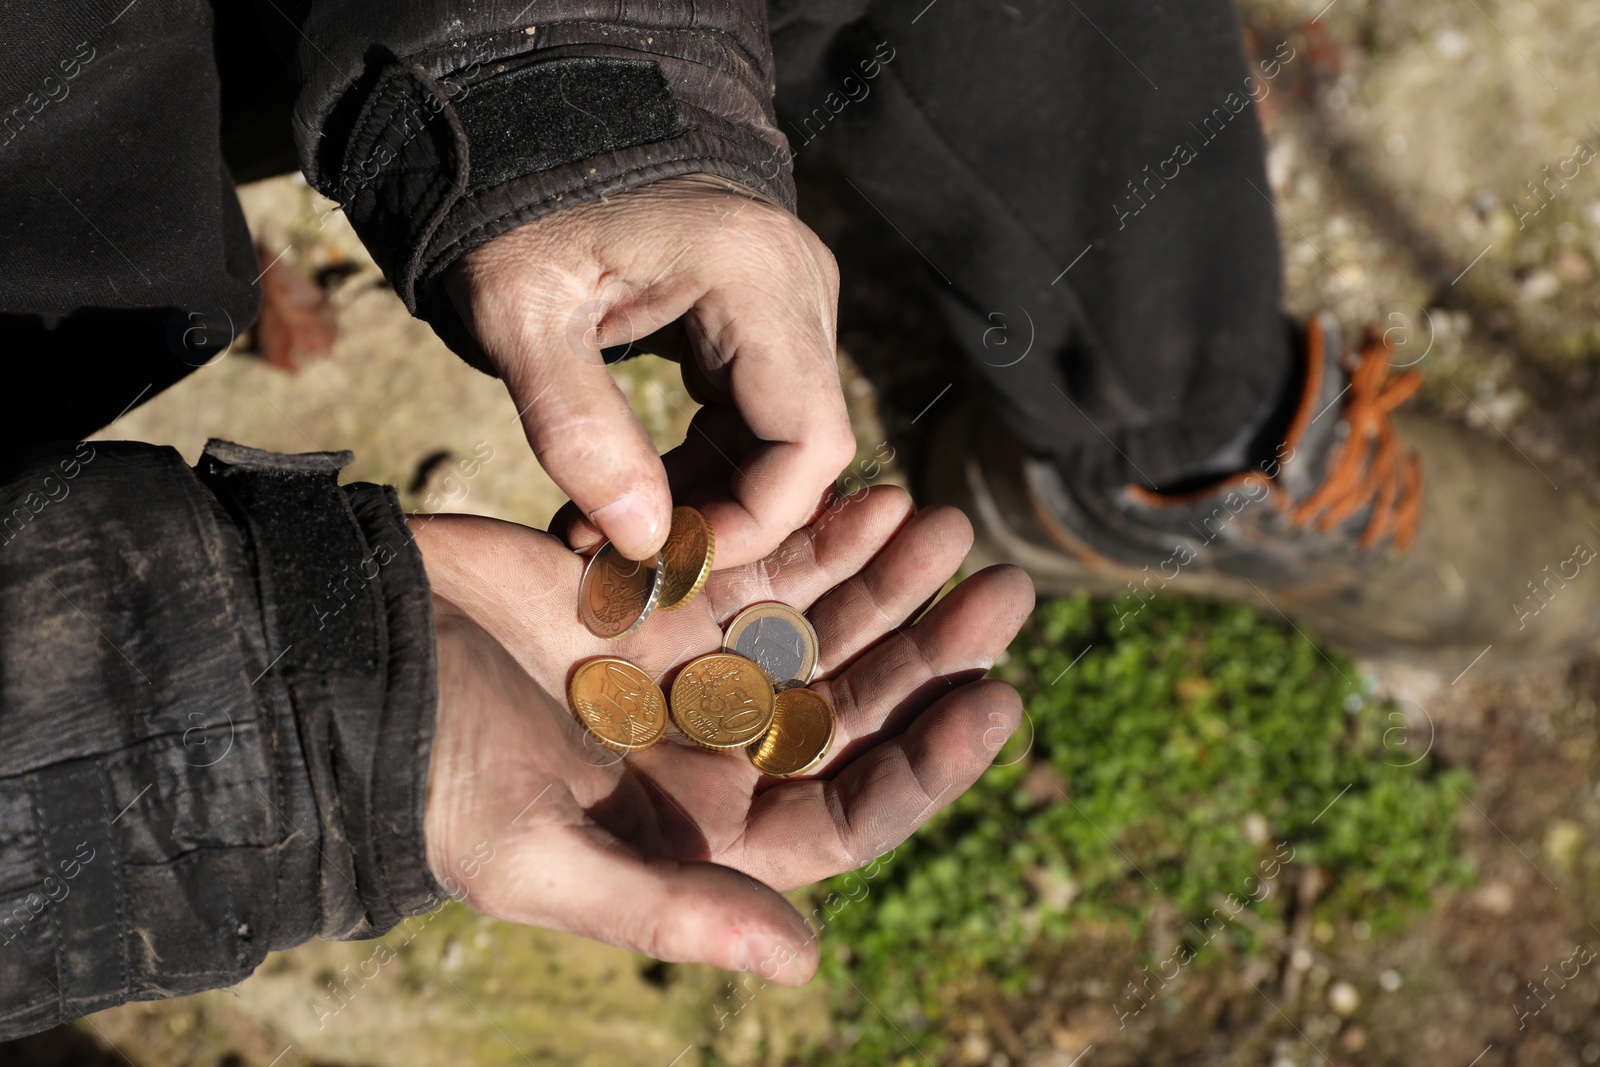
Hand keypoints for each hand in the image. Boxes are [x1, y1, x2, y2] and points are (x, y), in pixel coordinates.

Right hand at [414, 488, 1033, 983]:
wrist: (349, 666)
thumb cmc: (434, 777)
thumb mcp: (542, 860)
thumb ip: (672, 909)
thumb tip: (803, 967)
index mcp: (705, 835)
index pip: (851, 808)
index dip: (931, 761)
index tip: (996, 696)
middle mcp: (715, 753)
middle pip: (855, 704)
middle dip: (932, 649)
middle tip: (1004, 587)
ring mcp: (695, 666)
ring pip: (822, 624)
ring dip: (887, 579)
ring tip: (944, 520)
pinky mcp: (664, 594)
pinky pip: (764, 562)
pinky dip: (815, 532)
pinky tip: (866, 495)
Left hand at [446, 174, 853, 566]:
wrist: (537, 129)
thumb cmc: (522, 207)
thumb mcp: (521, 314)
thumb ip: (577, 428)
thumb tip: (644, 542)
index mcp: (752, 274)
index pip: (809, 439)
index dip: (758, 521)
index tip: (672, 560)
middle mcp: (796, 283)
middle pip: (805, 446)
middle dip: (725, 518)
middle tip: (632, 560)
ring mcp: (788, 295)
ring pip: (783, 437)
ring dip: (708, 496)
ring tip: (608, 530)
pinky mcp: (763, 312)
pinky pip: (757, 413)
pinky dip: (703, 462)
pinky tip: (631, 489)